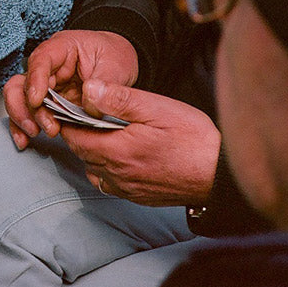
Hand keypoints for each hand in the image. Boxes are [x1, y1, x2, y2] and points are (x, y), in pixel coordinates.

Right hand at [4, 30, 138, 148]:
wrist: (119, 64)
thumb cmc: (113, 56)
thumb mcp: (115, 65)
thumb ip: (104, 84)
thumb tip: (88, 104)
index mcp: (63, 48)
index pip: (42, 59)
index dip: (35, 79)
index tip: (37, 100)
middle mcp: (48, 66)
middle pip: (23, 81)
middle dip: (27, 107)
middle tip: (45, 125)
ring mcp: (45, 84)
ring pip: (18, 97)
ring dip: (22, 117)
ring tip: (35, 133)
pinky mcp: (47, 102)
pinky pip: (27, 112)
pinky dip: (22, 127)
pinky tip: (24, 139)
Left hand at [60, 79, 220, 207]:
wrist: (220, 174)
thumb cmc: (193, 138)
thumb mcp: (157, 108)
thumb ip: (120, 99)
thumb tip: (89, 89)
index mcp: (118, 151)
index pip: (75, 139)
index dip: (68, 122)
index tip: (68, 108)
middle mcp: (118, 175)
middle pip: (82, 155)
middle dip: (78, 135)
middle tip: (82, 116)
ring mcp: (129, 189)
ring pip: (94, 171)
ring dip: (91, 153)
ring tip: (100, 133)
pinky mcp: (140, 197)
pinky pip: (110, 184)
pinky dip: (106, 169)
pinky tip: (119, 155)